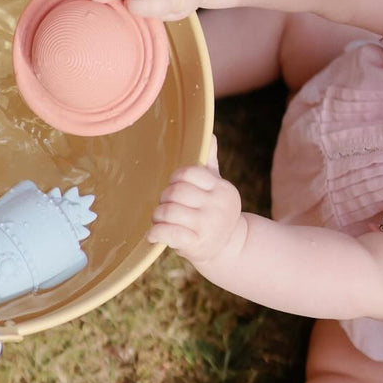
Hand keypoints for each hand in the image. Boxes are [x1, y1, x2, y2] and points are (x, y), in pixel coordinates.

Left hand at [148, 138, 244, 263]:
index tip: (173, 186)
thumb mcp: (217, 187)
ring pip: (169, 211)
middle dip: (165, 198)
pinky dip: (155, 233)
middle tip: (164, 204)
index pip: (190, 173)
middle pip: (177, 192)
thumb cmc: (216, 210)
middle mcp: (217, 206)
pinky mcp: (197, 244)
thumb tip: (210, 134)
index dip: (175, 178)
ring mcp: (208, 226)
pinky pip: (168, 233)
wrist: (230, 247)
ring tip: (159, 219)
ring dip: (158, 215)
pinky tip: (153, 234)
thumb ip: (210, 162)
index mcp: (222, 188)